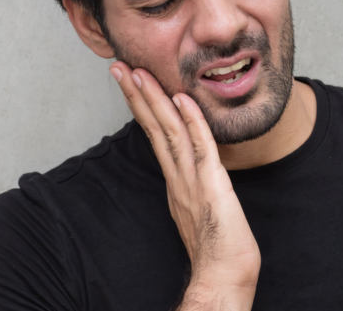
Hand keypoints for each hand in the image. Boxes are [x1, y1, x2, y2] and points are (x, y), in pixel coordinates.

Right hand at [110, 61, 259, 309]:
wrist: (223, 275)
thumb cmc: (217, 247)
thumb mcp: (199, 207)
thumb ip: (191, 185)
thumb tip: (189, 170)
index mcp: (174, 179)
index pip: (153, 134)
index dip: (140, 105)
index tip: (129, 81)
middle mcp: (177, 176)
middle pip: (153, 127)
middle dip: (136, 94)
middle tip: (119, 67)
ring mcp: (191, 180)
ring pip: (169, 131)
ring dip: (154, 100)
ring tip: (139, 74)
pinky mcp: (211, 185)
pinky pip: (201, 148)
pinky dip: (192, 121)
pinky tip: (182, 99)